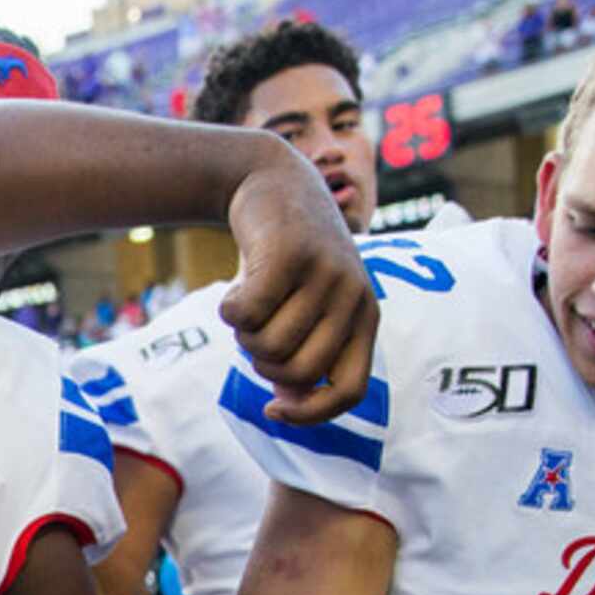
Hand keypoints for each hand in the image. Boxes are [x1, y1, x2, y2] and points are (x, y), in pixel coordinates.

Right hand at [217, 140, 378, 425]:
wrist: (273, 180)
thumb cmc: (287, 259)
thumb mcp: (307, 305)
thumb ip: (305, 353)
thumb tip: (286, 406)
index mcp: (366, 316)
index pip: (350, 390)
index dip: (311, 414)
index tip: (272, 410)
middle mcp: (354, 295)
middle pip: (298, 373)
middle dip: (264, 366)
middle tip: (255, 335)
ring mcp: (324, 273)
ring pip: (268, 347)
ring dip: (244, 335)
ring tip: (247, 305)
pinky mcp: (288, 254)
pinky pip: (244, 315)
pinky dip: (228, 311)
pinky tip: (233, 290)